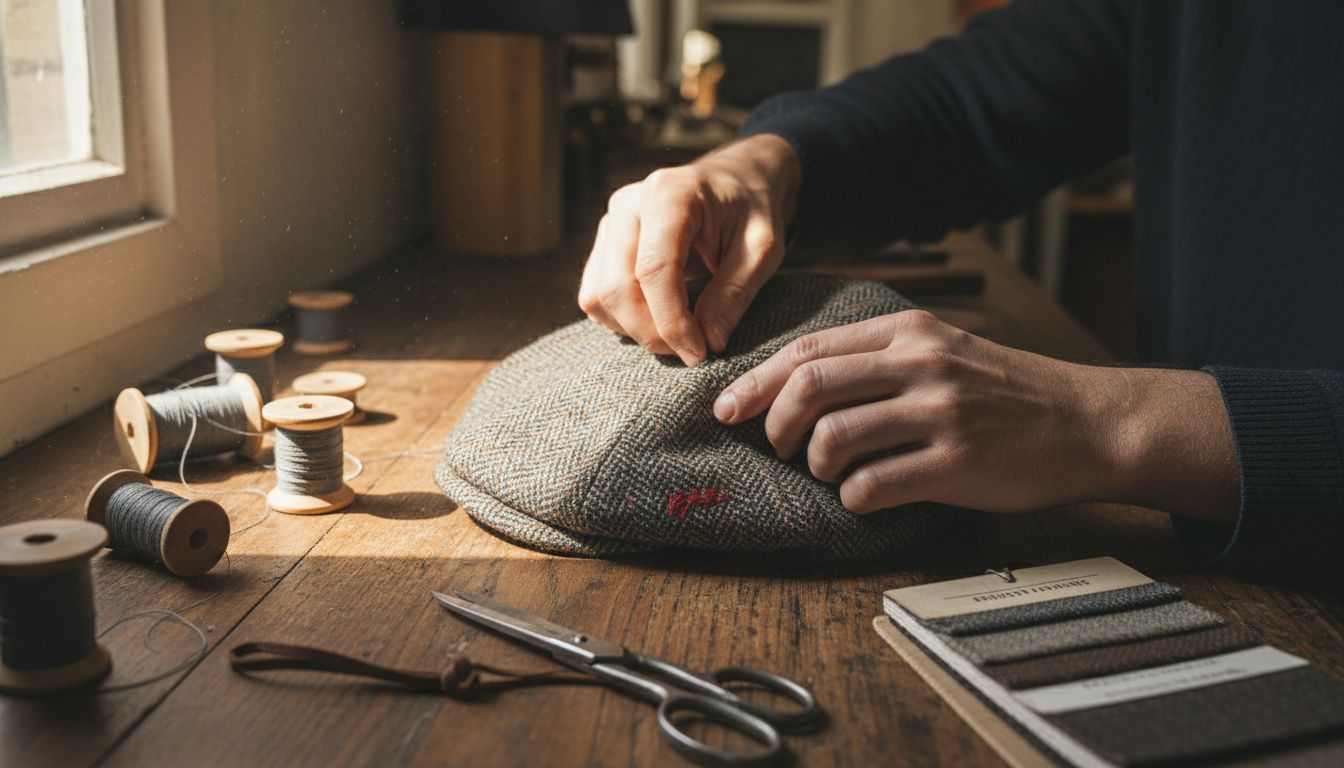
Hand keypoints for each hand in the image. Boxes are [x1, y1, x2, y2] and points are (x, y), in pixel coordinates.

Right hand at [578, 134, 800, 366]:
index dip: (671, 320)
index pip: (654, 268)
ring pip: (599, 296)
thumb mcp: (763, 248)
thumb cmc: (752, 209)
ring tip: (678, 336)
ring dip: (635, 330)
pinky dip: (621, 320)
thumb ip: (735, 292)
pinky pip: (595, 295)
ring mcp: (611, 223)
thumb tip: (709, 341)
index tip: (699, 352)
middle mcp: (629, 204)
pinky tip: (657, 321)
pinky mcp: (604, 244)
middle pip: (618, 286)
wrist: (736, 180)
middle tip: (692, 351)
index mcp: (670, 194)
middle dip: (652, 332)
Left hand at [712, 310, 1239, 521]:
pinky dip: (854, 498)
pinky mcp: (956, 463)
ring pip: (832, 439)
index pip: (809, 350)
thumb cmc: (1006, 391)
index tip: (727, 408)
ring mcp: (939, 413)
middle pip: (808, 387)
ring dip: (814, 464)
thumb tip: (795, 382)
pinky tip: (868, 495)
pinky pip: (872, 486)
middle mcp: (920, 364)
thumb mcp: (943, 349)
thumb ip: (878, 356)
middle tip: (777, 447)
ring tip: (830, 472)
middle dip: (773, 424)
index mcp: (909, 331)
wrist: (1088, 422)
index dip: (756, 382)